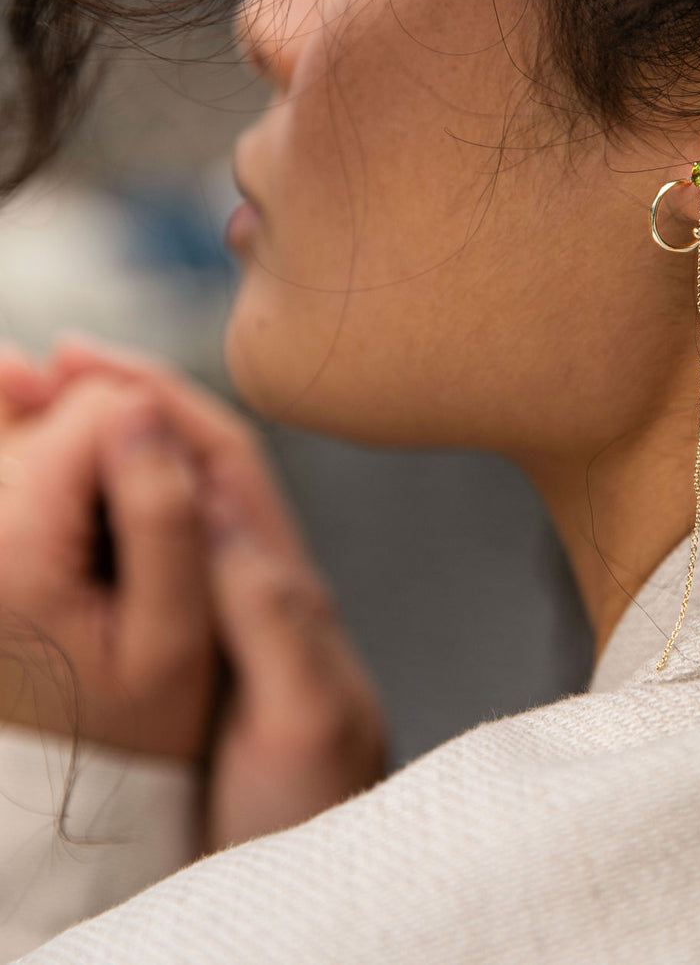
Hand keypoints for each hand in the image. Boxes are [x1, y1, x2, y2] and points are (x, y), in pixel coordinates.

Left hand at [0, 369, 214, 758]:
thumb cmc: (127, 727)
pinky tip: (73, 499)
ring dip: (80, 450)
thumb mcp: (173, 636)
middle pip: (59, 403)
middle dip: (117, 443)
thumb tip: (143, 406)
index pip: (101, 403)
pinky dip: (44, 456)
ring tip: (110, 531)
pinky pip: (11, 449)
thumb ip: (163, 512)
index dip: (162, 436)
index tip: (184, 510)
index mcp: (15, 541)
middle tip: (145, 534)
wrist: (53, 793)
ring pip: (32, 418)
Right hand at [1, 336, 389, 848]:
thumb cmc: (318, 818)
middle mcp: (256, 590)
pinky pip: (143, 571)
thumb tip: (212, 513)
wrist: (322, 901)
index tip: (84, 358)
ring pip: (161, 511)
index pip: (221, 460)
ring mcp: (221, 625)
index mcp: (285, 589)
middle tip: (41, 367)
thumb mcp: (306, 718)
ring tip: (33, 417)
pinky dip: (99, 526)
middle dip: (121, 405)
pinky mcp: (193, 667)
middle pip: (187, 467)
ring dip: (106, 454)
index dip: (156, 397)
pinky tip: (54, 519)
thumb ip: (272, 618)